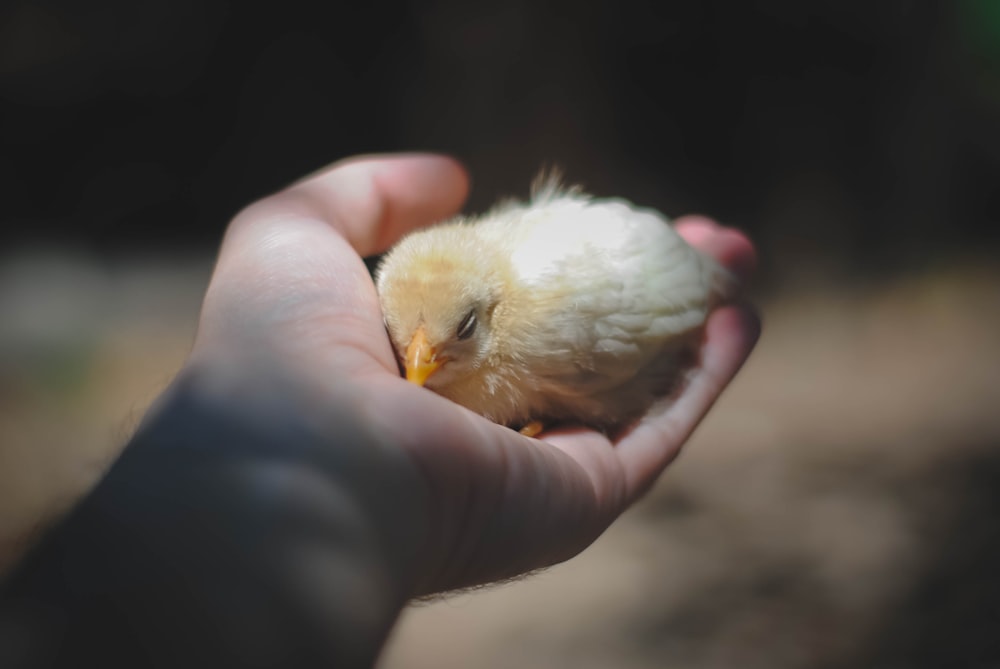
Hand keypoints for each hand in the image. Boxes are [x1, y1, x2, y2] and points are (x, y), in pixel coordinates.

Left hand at [182, 153, 759, 596]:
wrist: (304, 461)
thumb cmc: (285, 346)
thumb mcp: (296, 234)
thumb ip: (364, 195)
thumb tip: (450, 177)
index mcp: (419, 374)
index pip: (506, 314)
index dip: (560, 260)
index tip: (602, 217)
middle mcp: (480, 428)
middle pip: (584, 351)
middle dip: (643, 291)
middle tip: (693, 239)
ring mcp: (533, 470)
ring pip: (632, 392)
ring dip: (691, 328)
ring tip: (735, 265)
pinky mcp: (578, 501)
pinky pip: (657, 436)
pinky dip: (704, 382)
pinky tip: (739, 319)